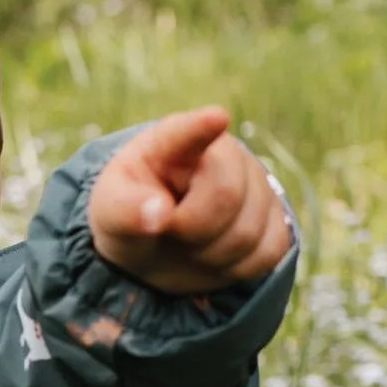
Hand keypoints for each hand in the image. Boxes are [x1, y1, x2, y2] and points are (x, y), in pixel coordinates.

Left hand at [86, 107, 292, 296]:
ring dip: (213, 254)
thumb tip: (158, 214)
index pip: (189, 132)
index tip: (215, 119)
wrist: (158, 244)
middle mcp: (224, 154)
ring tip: (191, 243)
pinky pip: (271, 249)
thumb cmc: (133, 216)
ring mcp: (257, 183)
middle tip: (173, 231)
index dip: (202, 127)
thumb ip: (127, 210)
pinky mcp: (276, 217)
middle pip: (227, 195)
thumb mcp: (111, 211)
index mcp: (174, 142)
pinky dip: (240, 267)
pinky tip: (218, 256)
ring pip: (250, 231)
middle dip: (195, 230)